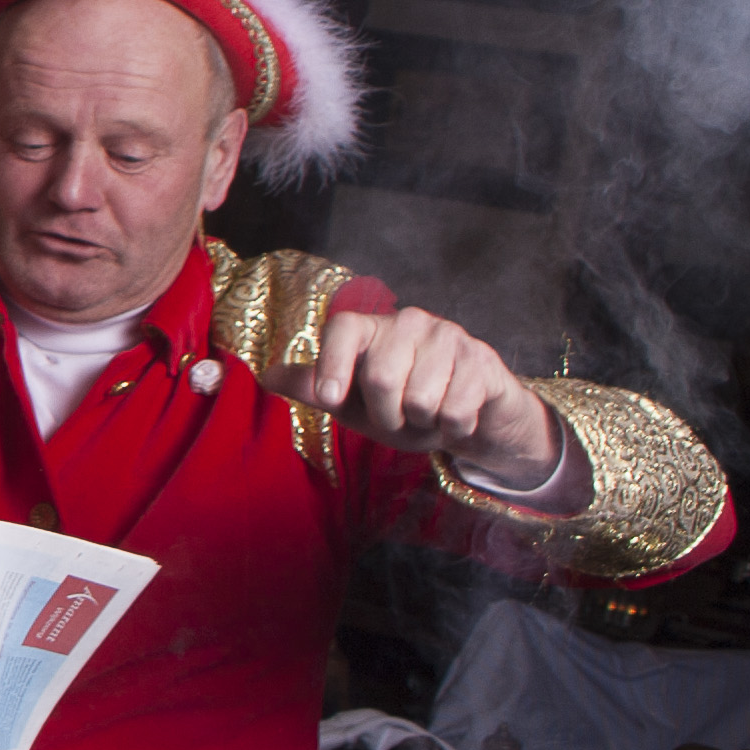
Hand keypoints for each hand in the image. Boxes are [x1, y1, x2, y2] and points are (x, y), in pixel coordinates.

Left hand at [301, 302, 563, 488]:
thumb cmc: (402, 407)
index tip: (330, 399)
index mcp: (371, 327)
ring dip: (422, 424)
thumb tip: (266, 377)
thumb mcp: (352, 403)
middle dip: (387, 415)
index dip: (333, 364)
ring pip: (420, 399)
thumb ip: (314, 389)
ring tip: (429, 414)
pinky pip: (456, 411)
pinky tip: (456, 416)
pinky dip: (452, 428)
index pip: (343, 327)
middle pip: (380, 377)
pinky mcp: (482, 360)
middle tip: (399, 416)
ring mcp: (449, 336)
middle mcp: (409, 321)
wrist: (468, 417)